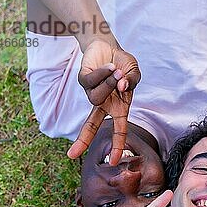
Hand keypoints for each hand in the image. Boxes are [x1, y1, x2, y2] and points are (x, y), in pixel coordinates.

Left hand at [67, 39, 140, 165]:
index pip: (119, 130)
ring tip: (117, 71)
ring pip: (97, 97)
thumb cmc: (123, 63)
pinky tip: (110, 66)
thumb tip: (122, 86)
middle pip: (92, 125)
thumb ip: (132, 81)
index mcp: (118, 107)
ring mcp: (92, 92)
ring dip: (109, 84)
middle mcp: (104, 103)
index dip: (117, 146)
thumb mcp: (134, 73)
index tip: (114, 161)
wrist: (110, 44)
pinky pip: (91, 81)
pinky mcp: (83, 79)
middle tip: (71, 155)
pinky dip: (103, 73)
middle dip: (82, 140)